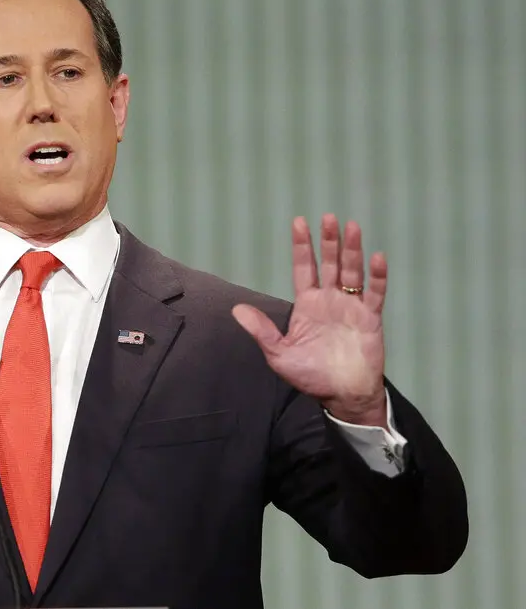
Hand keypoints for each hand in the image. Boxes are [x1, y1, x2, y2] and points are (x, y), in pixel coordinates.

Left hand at [231, 214, 387, 426]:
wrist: (342, 395)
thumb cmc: (310, 375)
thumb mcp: (279, 353)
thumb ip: (261, 330)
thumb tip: (236, 310)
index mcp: (307, 305)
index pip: (304, 268)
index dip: (302, 246)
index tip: (300, 222)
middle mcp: (329, 300)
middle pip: (330, 263)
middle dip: (328, 241)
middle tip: (328, 217)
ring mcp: (351, 307)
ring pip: (352, 272)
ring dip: (352, 250)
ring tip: (351, 227)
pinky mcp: (370, 317)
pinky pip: (375, 293)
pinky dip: (377, 276)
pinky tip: (376, 258)